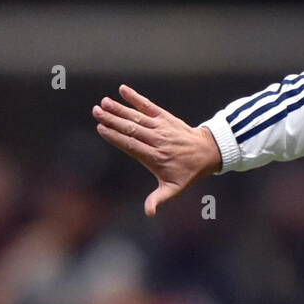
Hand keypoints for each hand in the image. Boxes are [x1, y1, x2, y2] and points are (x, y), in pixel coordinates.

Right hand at [92, 85, 221, 215]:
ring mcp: (161, 127)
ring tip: (104, 102)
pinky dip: (136, 98)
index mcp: (155, 157)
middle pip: (132, 129)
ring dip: (120, 109)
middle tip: (96, 111)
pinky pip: (149, 106)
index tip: (101, 128)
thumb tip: (149, 213)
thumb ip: (159, 199)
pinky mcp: (165, 117)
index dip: (116, 136)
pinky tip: (123, 89)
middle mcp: (157, 140)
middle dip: (113, 120)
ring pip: (138, 117)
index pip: (132, 145)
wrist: (207, 152)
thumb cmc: (187, 173)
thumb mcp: (174, 189)